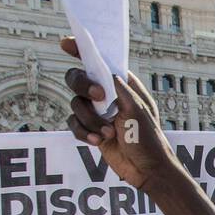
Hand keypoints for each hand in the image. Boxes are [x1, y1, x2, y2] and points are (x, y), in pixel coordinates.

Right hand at [60, 37, 175, 192]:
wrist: (147, 170)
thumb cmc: (148, 139)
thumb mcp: (136, 110)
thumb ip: (119, 88)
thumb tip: (104, 70)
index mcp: (122, 85)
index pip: (100, 62)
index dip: (82, 50)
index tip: (66, 44)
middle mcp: (108, 95)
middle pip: (78, 78)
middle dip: (83, 86)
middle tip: (98, 97)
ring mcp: (98, 112)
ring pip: (75, 104)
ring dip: (90, 120)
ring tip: (109, 133)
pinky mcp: (91, 130)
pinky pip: (74, 124)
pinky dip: (84, 132)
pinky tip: (98, 142)